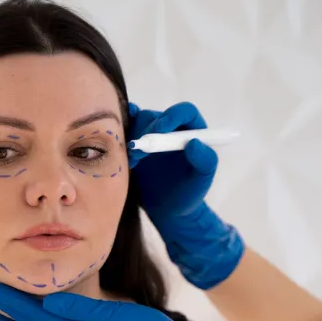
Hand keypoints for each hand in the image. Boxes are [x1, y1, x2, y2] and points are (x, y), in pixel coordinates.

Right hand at [126, 101, 216, 218]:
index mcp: (193, 132)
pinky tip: (116, 145)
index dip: (171, 116)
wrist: (167, 208)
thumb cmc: (188, 195)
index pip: (184, 112)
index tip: (160, 130)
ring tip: (131, 161)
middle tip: (140, 154)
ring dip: (130, 137)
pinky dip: (118, 133)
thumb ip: (205, 161)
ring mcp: (151, 135)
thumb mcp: (201, 182)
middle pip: (155, 116)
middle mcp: (171, 129)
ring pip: (136, 122)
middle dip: (146, 133)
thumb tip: (193, 142)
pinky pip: (124, 130)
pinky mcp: (135, 144)